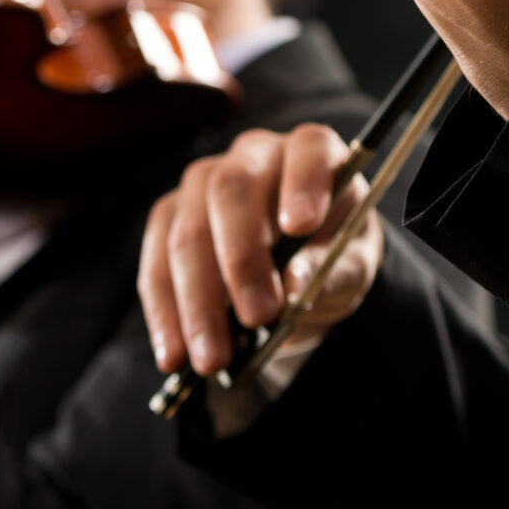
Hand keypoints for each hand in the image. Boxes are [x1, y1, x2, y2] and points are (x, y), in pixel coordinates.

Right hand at [139, 125, 384, 377]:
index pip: (308, 149)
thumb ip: (332, 270)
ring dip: (196, 302)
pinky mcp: (169, 219)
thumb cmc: (332, 256)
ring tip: (211, 359)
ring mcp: (202, 184)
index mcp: (311, 152)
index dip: (302, 182)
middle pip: (230, 192)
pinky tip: (175, 354)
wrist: (299, 270)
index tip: (300, 225)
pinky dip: (164, 313)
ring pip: (186, 233)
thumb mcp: (352, 266)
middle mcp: (252, 157)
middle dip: (240, 260)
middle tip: (257, 317)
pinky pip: (156, 264)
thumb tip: (295, 283)